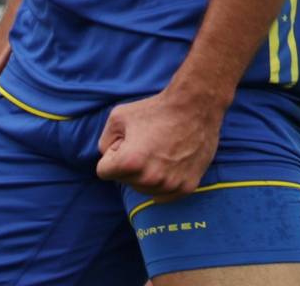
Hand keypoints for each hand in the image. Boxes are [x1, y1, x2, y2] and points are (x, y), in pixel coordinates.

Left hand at [95, 87, 222, 200]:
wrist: (195, 106)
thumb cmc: (156, 109)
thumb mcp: (117, 117)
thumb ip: (104, 142)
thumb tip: (108, 158)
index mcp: (130, 162)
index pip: (103, 171)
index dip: (113, 153)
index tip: (128, 140)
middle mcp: (149, 179)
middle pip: (124, 181)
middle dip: (130, 165)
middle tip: (147, 143)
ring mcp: (170, 185)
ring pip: (144, 189)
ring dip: (146, 174)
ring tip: (160, 151)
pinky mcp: (186, 188)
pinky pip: (163, 195)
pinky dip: (163, 182)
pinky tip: (171, 161)